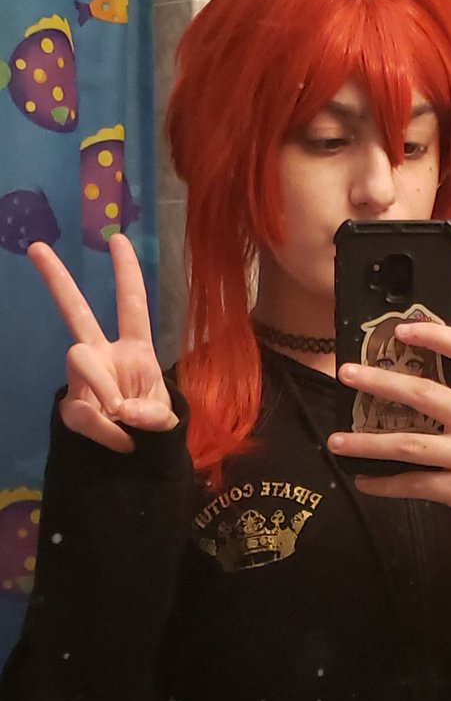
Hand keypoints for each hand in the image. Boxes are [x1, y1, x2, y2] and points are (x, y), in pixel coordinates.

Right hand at [29, 234, 177, 453]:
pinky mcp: (71, 408)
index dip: (127, 274)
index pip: (132, 306)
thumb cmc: (152, 426)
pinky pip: (83, 412)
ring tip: (121, 414)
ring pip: (80, 360)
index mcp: (135, 350)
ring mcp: (83, 380)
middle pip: (77, 313)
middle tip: (37, 248)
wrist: (135, 461)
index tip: (118, 239)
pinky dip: (106, 431)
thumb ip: (149, 413)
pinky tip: (121, 442)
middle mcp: (104, 356)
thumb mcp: (163, 418)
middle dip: (58, 281)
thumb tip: (119, 410)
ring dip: (104, 386)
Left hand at [327, 322, 450, 596]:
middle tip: (345, 373)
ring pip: (410, 445)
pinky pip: (414, 484)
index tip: (401, 329)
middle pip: (425, 394)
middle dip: (380, 382)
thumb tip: (403, 379)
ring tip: (335, 441)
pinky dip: (384, 484)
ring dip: (367, 443)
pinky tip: (363, 480)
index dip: (435, 335)